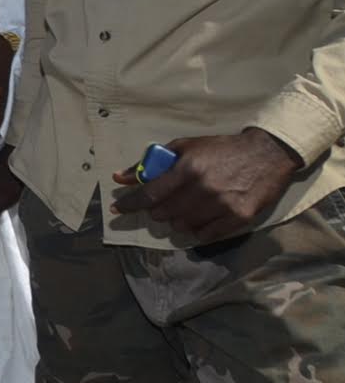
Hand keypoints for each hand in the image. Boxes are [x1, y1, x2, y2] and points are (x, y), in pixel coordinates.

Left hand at [113, 129, 301, 244]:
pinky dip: (196, 230)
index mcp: (188, 169)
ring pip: (183, 226)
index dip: (130, 204)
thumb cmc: (221, 148)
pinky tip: (199, 219)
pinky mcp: (240, 218)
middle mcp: (203, 189)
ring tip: (182, 209)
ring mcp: (223, 205)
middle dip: (156, 210)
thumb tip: (122, 176)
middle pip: (164, 213)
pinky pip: (206, 235)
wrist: (266, 154)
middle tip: (160, 204)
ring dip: (176, 220)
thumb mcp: (186, 147)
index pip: (150, 194)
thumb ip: (153, 163)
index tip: (116, 210)